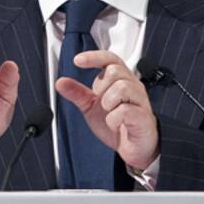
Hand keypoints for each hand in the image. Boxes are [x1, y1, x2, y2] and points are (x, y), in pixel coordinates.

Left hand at [54, 50, 158, 169]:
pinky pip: (126, 110)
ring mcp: (140, 101)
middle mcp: (133, 86)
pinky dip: (113, 119)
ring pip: (122, 87)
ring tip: (109, 113)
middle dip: (102, 87)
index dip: (94, 56)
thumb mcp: (91, 107)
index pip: (110, 59)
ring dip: (108, 102)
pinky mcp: (144, 117)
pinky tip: (114, 124)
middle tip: (103, 103)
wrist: (133, 147)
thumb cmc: (117, 123)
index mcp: (120, 80)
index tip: (77, 61)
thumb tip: (60, 82)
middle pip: (115, 71)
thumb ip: (77, 94)